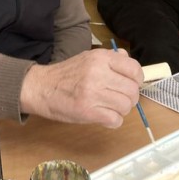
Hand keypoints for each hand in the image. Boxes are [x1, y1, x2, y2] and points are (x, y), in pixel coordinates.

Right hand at [20, 47, 142, 127]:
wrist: (41, 88)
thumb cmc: (66, 74)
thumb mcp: (88, 58)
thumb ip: (110, 59)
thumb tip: (128, 59)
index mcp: (100, 58)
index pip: (134, 69)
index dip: (137, 80)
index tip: (131, 84)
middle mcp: (98, 73)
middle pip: (132, 91)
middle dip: (129, 98)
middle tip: (119, 99)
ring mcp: (93, 93)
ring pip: (125, 106)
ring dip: (121, 110)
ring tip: (110, 107)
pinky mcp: (88, 111)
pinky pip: (115, 120)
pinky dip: (113, 121)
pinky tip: (104, 116)